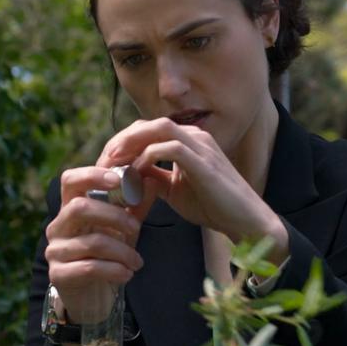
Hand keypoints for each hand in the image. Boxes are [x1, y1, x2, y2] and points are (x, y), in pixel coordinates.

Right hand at [44, 166, 156, 320]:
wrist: (94, 296)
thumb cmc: (108, 255)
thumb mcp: (125, 229)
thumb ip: (136, 206)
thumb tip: (151, 180)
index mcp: (70, 208)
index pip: (70, 180)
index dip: (92, 175)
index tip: (118, 179)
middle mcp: (58, 226)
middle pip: (80, 208)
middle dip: (115, 216)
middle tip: (137, 229)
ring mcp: (55, 251)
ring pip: (92, 242)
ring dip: (122, 251)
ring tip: (137, 262)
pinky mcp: (58, 275)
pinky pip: (89, 267)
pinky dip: (114, 270)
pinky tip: (127, 274)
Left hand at [97, 118, 287, 256]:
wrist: (245, 221)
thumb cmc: (213, 206)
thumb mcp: (175, 190)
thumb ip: (155, 178)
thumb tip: (129, 174)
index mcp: (189, 141)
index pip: (147, 130)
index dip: (122, 143)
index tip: (105, 163)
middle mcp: (195, 136)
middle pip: (147, 124)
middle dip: (120, 140)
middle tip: (102, 161)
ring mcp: (201, 146)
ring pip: (157, 129)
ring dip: (131, 143)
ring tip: (113, 163)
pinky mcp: (204, 161)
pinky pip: (169, 148)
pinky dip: (148, 158)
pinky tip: (136, 175)